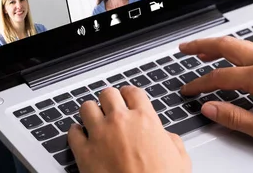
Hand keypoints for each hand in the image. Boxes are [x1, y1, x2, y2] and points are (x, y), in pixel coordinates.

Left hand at [68, 86, 190, 172]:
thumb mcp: (180, 160)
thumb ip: (171, 141)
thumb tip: (166, 138)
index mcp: (145, 120)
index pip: (133, 92)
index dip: (129, 93)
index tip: (127, 97)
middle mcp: (120, 122)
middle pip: (108, 94)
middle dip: (109, 100)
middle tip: (111, 107)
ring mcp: (100, 135)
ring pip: (86, 107)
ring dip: (91, 112)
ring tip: (94, 119)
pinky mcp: (84, 153)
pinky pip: (72, 133)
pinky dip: (75, 133)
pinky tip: (80, 136)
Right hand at [179, 36, 252, 153]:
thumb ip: (234, 118)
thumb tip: (209, 108)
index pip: (219, 77)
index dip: (199, 84)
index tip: (187, 91)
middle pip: (227, 46)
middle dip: (202, 45)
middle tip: (184, 48)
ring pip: (242, 44)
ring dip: (219, 45)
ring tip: (203, 51)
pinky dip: (237, 50)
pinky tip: (234, 58)